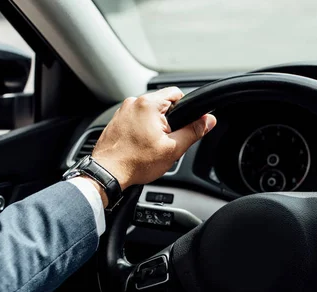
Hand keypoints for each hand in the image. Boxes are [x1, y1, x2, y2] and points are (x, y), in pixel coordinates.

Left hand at [91, 87, 215, 192]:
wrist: (108, 173)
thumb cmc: (136, 162)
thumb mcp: (173, 148)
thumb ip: (193, 131)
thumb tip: (209, 120)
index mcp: (148, 104)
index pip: (176, 93)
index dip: (186, 108)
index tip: (184, 123)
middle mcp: (133, 103)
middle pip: (162, 104)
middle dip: (169, 120)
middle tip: (166, 140)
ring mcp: (122, 111)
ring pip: (149, 113)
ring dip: (154, 126)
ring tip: (151, 146)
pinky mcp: (116, 121)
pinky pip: (136, 120)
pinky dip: (141, 130)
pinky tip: (140, 146)